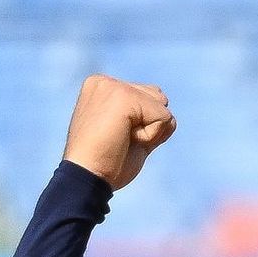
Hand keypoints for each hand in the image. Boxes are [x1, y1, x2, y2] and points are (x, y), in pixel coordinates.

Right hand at [64, 75, 175, 191]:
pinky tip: (128, 140)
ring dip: (152, 131)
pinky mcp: (124, 97)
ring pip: (163, 108)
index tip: (117, 137)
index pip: (150, 98)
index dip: (145, 126)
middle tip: (121, 140)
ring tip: (123, 139)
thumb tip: (170, 118)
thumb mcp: (127, 134)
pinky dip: (153, 136)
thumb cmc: (106, 162)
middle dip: (151, 126)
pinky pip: (164, 118)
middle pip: (160, 99)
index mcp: (102, 87)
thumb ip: (144, 119)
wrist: (87, 175)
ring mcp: (114, 87)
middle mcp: (105, 81)